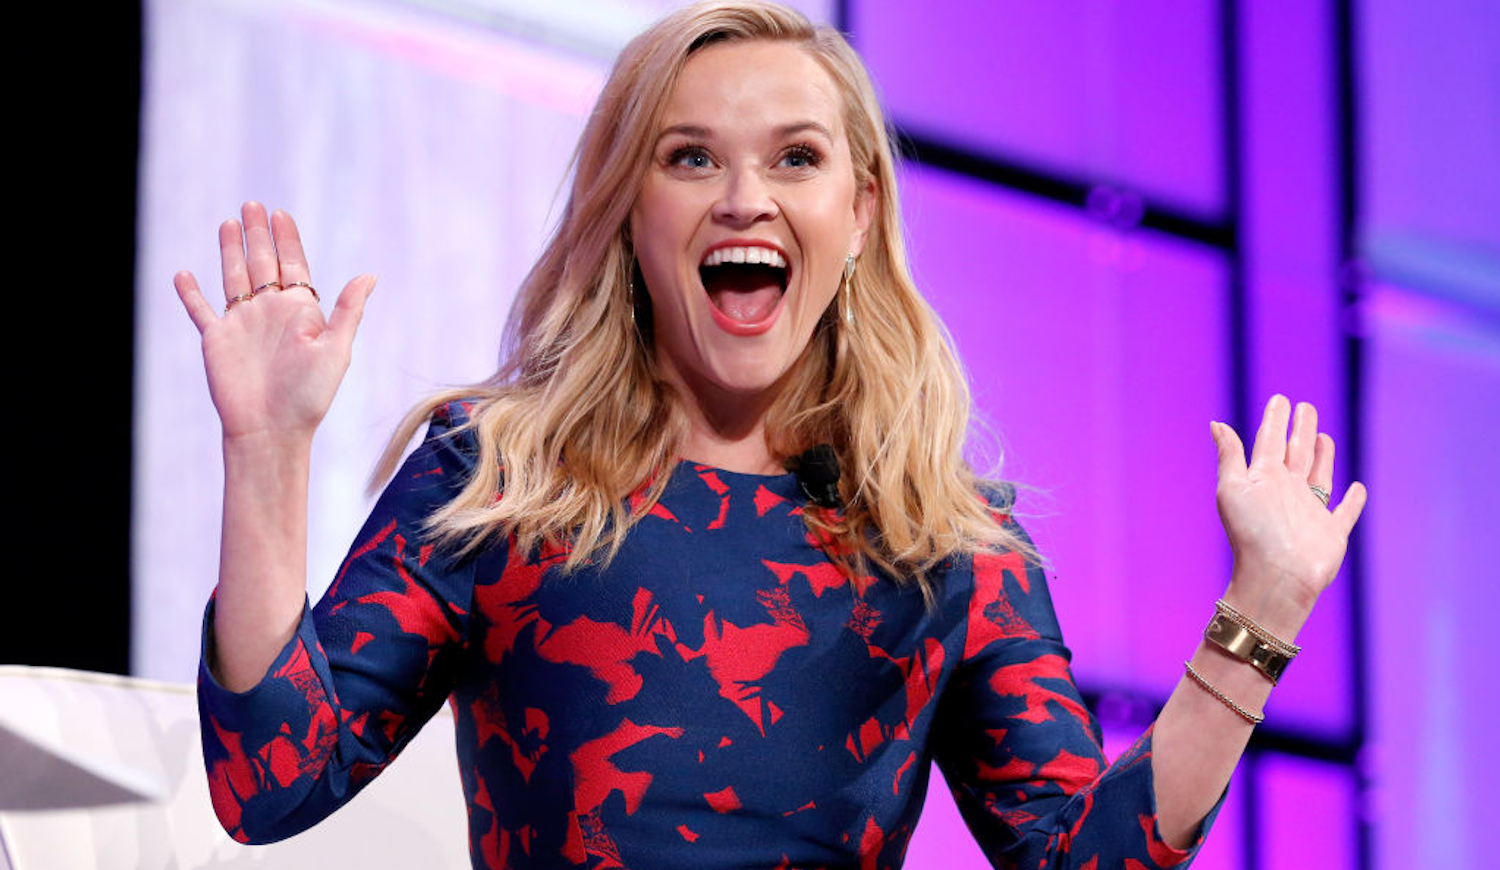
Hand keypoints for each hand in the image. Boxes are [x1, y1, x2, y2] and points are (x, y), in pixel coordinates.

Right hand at [175, 202, 374, 442]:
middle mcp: (270, 312)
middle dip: (258, 234)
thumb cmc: (309, 394)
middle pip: (263, 263)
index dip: (287, 239)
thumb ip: (347, 309)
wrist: (271, 428)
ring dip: (230, 250)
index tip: (281, 214)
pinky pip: (201, 311)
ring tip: (228, 222)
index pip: (293, 265)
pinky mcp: (216, 339)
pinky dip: (191, 293)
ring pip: (233, 277)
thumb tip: (370, 274)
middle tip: (253, 204)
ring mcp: (242, 324)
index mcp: (299, 311)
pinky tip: (183, 274)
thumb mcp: (335, 348)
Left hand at [1210, 395, 1367, 637]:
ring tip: (1323, 437)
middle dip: (1301, 430)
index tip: (1280, 399)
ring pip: (1319, 475)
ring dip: (1322, 456)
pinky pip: (1345, 512)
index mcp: (1264, 478)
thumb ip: (1230, 455)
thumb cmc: (1251, 533)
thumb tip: (1216, 423)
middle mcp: (1287, 491)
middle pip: (1296, 452)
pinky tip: (1356, 488)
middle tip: (1306, 407)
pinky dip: (1352, 501)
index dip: (1275, 420)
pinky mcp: (1331, 532)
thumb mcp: (1233, 487)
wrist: (1276, 576)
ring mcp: (1310, 512)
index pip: (1270, 441)